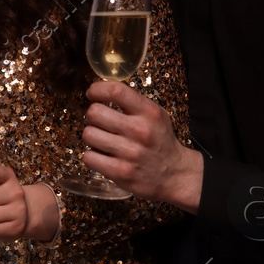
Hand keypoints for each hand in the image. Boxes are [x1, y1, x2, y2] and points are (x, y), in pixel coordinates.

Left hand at [82, 82, 202, 211]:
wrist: (174, 174)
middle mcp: (140, 130)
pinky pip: (89, 157)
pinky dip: (92, 156)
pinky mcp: (120, 172)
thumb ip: (131, 102)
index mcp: (149, 112)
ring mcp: (130, 153)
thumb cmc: (159, 140)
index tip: (92, 94)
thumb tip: (100, 91)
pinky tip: (103, 156)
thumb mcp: (154, 115)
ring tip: (102, 140)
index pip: (116, 91)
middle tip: (100, 122)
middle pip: (95, 113)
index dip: (97, 89)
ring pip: (88, 134)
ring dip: (91, 137)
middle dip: (93, 116)